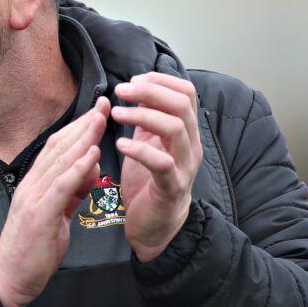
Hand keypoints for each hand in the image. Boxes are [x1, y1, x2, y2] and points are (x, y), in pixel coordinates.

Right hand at [0, 97, 109, 306]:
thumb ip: (71, 192)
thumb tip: (89, 171)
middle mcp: (32, 185)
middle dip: (84, 124)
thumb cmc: (32, 250)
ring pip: (60, 161)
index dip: (77, 127)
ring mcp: (33, 198)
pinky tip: (92, 154)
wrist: (9, 279)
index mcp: (35, 184)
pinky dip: (77, 168)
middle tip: (103, 103)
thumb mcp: (56, 216)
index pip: (56, 148)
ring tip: (101, 119)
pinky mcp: (39, 215)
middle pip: (59, 147)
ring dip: (83, 138)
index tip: (97, 110)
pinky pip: (61, 186)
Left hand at [111, 73, 201, 261]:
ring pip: (175, 128)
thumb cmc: (149, 183)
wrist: (156, 227)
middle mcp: (191, 146)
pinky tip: (120, 145)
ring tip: (116, 114)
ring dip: (142, 115)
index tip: (134, 79)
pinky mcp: (171, 187)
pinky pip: (161, 163)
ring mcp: (184, 166)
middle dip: (150, 91)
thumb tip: (139, 88)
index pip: (186, 93)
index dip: (161, 80)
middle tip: (121, 91)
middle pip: (182, 105)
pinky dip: (139, 149)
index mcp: (186, 132)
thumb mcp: (149, 143)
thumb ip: (148, 118)